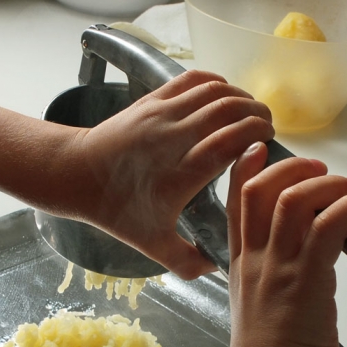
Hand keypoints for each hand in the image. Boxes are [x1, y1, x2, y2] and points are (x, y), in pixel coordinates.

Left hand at [73, 70, 273, 279]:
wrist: (77, 174)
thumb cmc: (116, 209)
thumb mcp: (151, 244)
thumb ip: (186, 261)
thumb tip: (220, 267)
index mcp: (177, 175)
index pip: (227, 143)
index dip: (255, 136)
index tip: (269, 142)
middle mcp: (171, 139)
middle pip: (227, 110)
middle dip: (256, 114)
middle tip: (266, 127)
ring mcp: (160, 114)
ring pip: (213, 91)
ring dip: (240, 97)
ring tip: (250, 113)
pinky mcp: (150, 99)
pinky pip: (191, 79)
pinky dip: (215, 82)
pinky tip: (223, 96)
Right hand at [225, 142, 346, 346]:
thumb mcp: (255, 301)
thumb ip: (270, 271)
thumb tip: (304, 252)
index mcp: (239, 260)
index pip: (234, 201)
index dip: (246, 167)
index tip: (261, 148)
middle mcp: (254, 256)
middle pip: (262, 188)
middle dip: (294, 166)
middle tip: (322, 171)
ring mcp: (278, 265)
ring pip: (297, 199)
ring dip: (329, 184)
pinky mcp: (308, 277)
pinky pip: (331, 224)